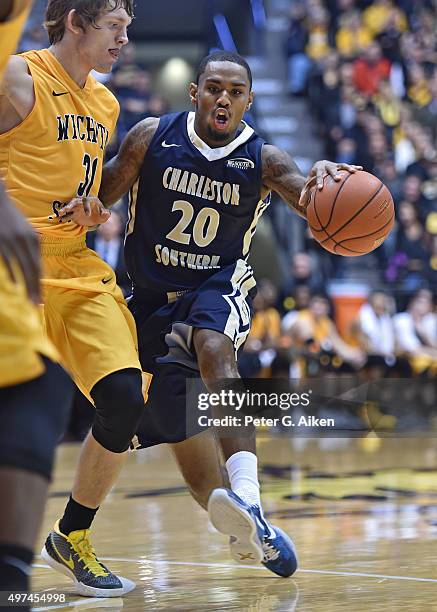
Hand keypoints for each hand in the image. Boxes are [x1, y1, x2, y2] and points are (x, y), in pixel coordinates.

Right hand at [0, 183, 40, 302]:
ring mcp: (11, 240)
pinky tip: (14, 285)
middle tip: (36, 304)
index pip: (38, 266)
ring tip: (26, 299)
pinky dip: (11, 273)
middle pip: (32, 269)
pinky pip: (6, 261)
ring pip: (20, 267)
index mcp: (33, 239)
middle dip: (35, 288)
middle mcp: (25, 240)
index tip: (41, 298)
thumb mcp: (25, 230)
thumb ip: (31, 246)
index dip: (39, 283)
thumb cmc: (9, 217)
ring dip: (24, 285)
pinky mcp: (0, 240)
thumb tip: (34, 265)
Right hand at [58, 197, 110, 225]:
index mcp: (90, 200)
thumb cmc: (100, 214)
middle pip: (75, 202)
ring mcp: (76, 208)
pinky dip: (64, 216)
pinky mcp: (73, 214)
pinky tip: (59, 219)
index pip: (87, 201)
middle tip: (67, 209)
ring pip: (69, 206)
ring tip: (60, 213)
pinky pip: (67, 214)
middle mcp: (82, 202)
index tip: (88, 215)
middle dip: (71, 205)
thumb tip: (107, 213)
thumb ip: (106, 214)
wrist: (96, 216)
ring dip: (64, 209)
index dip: (87, 207)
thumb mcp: (104, 215)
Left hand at [308, 161, 362, 189]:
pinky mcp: (340, 166)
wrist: (318, 167)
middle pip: (330, 170)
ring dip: (348, 168)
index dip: (319, 182)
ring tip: (354, 171)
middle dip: (334, 174)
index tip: (320, 188)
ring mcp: (335, 165)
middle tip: (338, 179)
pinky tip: (361, 169)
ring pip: (342, 165)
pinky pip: (348, 166)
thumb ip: (305, 193)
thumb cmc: (312, 179)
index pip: (318, 176)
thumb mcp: (307, 185)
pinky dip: (354, 167)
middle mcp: (326, 166)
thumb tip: (300, 204)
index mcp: (317, 170)